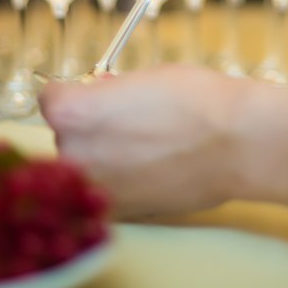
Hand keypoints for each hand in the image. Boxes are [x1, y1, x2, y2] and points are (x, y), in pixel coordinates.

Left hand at [39, 65, 244, 218]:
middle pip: (66, 135)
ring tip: (144, 143)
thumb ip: (108, 91)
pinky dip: (122, 178)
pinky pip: (109, 188)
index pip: (51, 99)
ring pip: (86, 165)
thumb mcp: (142, 77)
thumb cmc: (196, 100)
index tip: (88, 92)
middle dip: (89, 126)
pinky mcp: (122, 210)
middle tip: (125, 116)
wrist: (236, 142)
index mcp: (73, 114)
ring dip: (104, 154)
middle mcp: (75, 154)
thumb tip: (99, 94)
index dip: (74, 93)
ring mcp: (98, 187)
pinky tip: (151, 163)